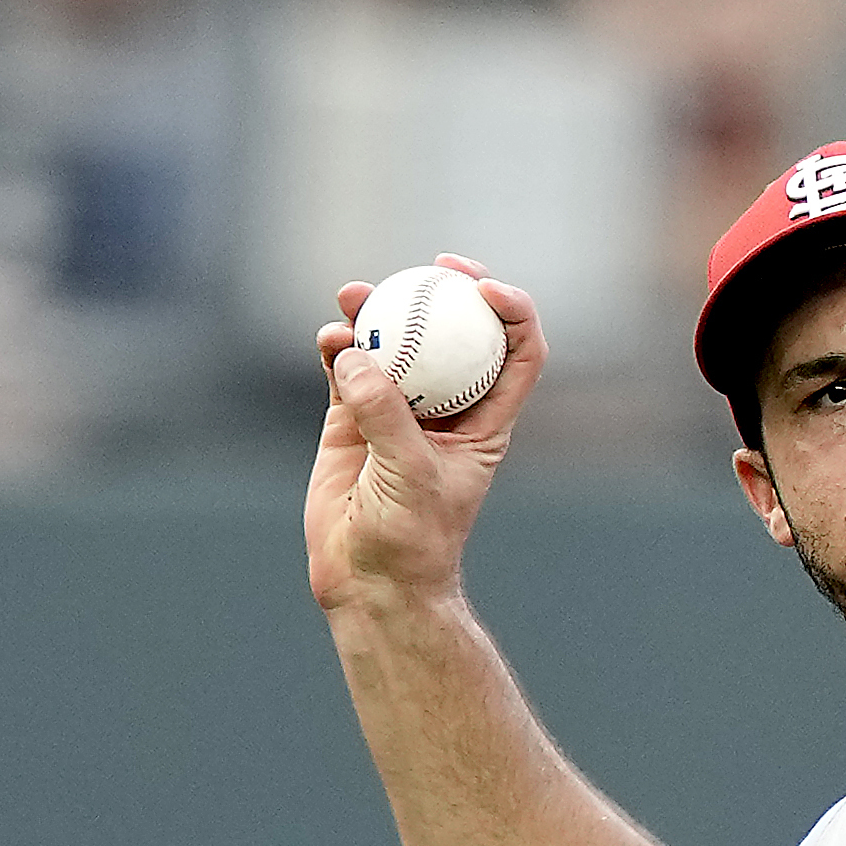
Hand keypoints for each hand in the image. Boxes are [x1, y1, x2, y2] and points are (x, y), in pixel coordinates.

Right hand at [305, 256, 544, 613]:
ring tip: (353, 296)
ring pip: (396, 343)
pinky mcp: (351, 418)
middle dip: (448, 292)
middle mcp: (446, 409)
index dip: (514, 312)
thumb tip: (356, 356)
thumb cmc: (410, 540)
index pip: (517, 354)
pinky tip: (328, 336)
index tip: (484, 288)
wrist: (369, 578)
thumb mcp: (409, 476)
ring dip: (379, 311)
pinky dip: (337, 345)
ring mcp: (397, 409)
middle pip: (458, 333)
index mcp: (485, 422)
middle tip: (429, 267)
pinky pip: (346, 366)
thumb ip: (385, 416)